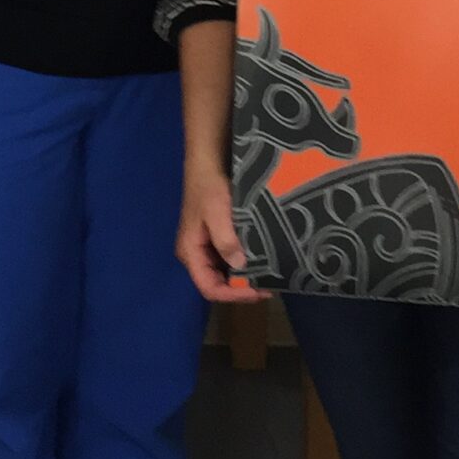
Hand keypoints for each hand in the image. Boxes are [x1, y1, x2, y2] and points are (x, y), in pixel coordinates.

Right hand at [176, 163, 267, 303]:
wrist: (207, 163)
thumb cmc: (209, 187)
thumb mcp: (217, 212)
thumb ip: (225, 240)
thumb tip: (239, 266)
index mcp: (190, 252)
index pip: (209, 288)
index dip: (233, 295)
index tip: (257, 292)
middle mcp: (196, 255)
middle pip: (217, 285)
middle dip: (242, 290)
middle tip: (268, 287)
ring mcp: (206, 248)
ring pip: (225, 274)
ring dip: (244, 279)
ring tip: (268, 277)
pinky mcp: (216, 239)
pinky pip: (229, 260)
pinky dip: (245, 265)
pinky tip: (261, 262)